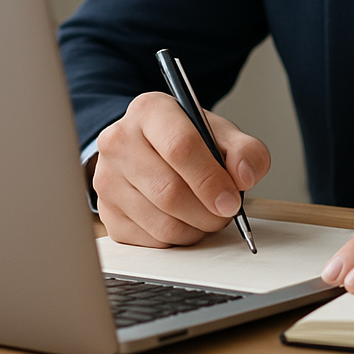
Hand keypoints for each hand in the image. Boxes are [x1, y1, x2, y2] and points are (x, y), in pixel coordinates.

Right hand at [91, 91, 270, 246]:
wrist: (149, 148)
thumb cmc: (186, 139)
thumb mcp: (220, 133)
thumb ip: (245, 149)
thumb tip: (246, 175)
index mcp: (150, 111)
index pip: (180, 148)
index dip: (210, 180)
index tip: (231, 200)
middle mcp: (119, 141)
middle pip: (169, 191)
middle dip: (207, 211)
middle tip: (226, 212)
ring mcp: (107, 179)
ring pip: (161, 223)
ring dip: (195, 228)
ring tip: (208, 215)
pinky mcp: (107, 213)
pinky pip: (150, 242)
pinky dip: (177, 240)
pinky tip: (185, 221)